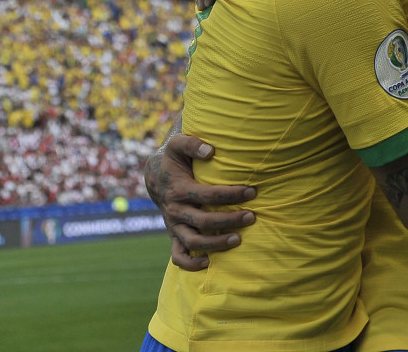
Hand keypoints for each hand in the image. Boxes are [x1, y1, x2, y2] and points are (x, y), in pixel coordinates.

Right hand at [145, 135, 256, 270]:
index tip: (252, 192)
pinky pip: (178, 256)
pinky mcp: (174, 234)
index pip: (208, 195)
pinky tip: (209, 264)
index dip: (231, 194)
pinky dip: (190, 263)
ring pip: (193, 242)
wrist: (155, 175)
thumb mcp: (177, 144)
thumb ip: (192, 144)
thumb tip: (211, 151)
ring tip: (239, 240)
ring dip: (215, 244)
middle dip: (229, 220)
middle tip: (252, 217)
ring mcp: (174, 225)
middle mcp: (176, 210)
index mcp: (179, 189)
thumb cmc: (173, 158)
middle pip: (204, 221)